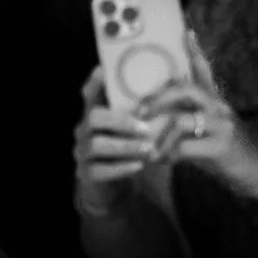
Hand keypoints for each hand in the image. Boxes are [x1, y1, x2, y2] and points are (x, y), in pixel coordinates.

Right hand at [73, 66, 164, 208]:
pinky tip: (139, 165)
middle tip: (146, 128)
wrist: (119, 186)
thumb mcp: (135, 128)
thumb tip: (174, 81)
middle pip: (93, 117)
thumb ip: (144, 109)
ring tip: (149, 149)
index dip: (95, 83)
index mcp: (95, 113)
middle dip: (121, 121)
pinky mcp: (86, 174)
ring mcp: (82, 152)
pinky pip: (99, 170)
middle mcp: (84, 129)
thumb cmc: (130, 149)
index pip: (90, 93)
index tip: (104, 71)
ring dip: (125, 146)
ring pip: (97, 145)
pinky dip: (121, 167)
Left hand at [140, 52, 257, 203]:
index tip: (186, 31)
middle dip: (158, 99)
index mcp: (216, 102)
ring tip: (150, 148)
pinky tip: (164, 161)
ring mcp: (221, 126)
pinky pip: (184, 147)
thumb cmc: (230, 154)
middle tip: (141, 111)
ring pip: (181, 119)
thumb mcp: (213, 131)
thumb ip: (192, 119)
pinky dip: (169, 154)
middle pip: (186, 90)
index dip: (195, 51)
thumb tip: (158, 116)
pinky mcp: (220, 147)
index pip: (204, 71)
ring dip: (160, 135)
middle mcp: (219, 108)